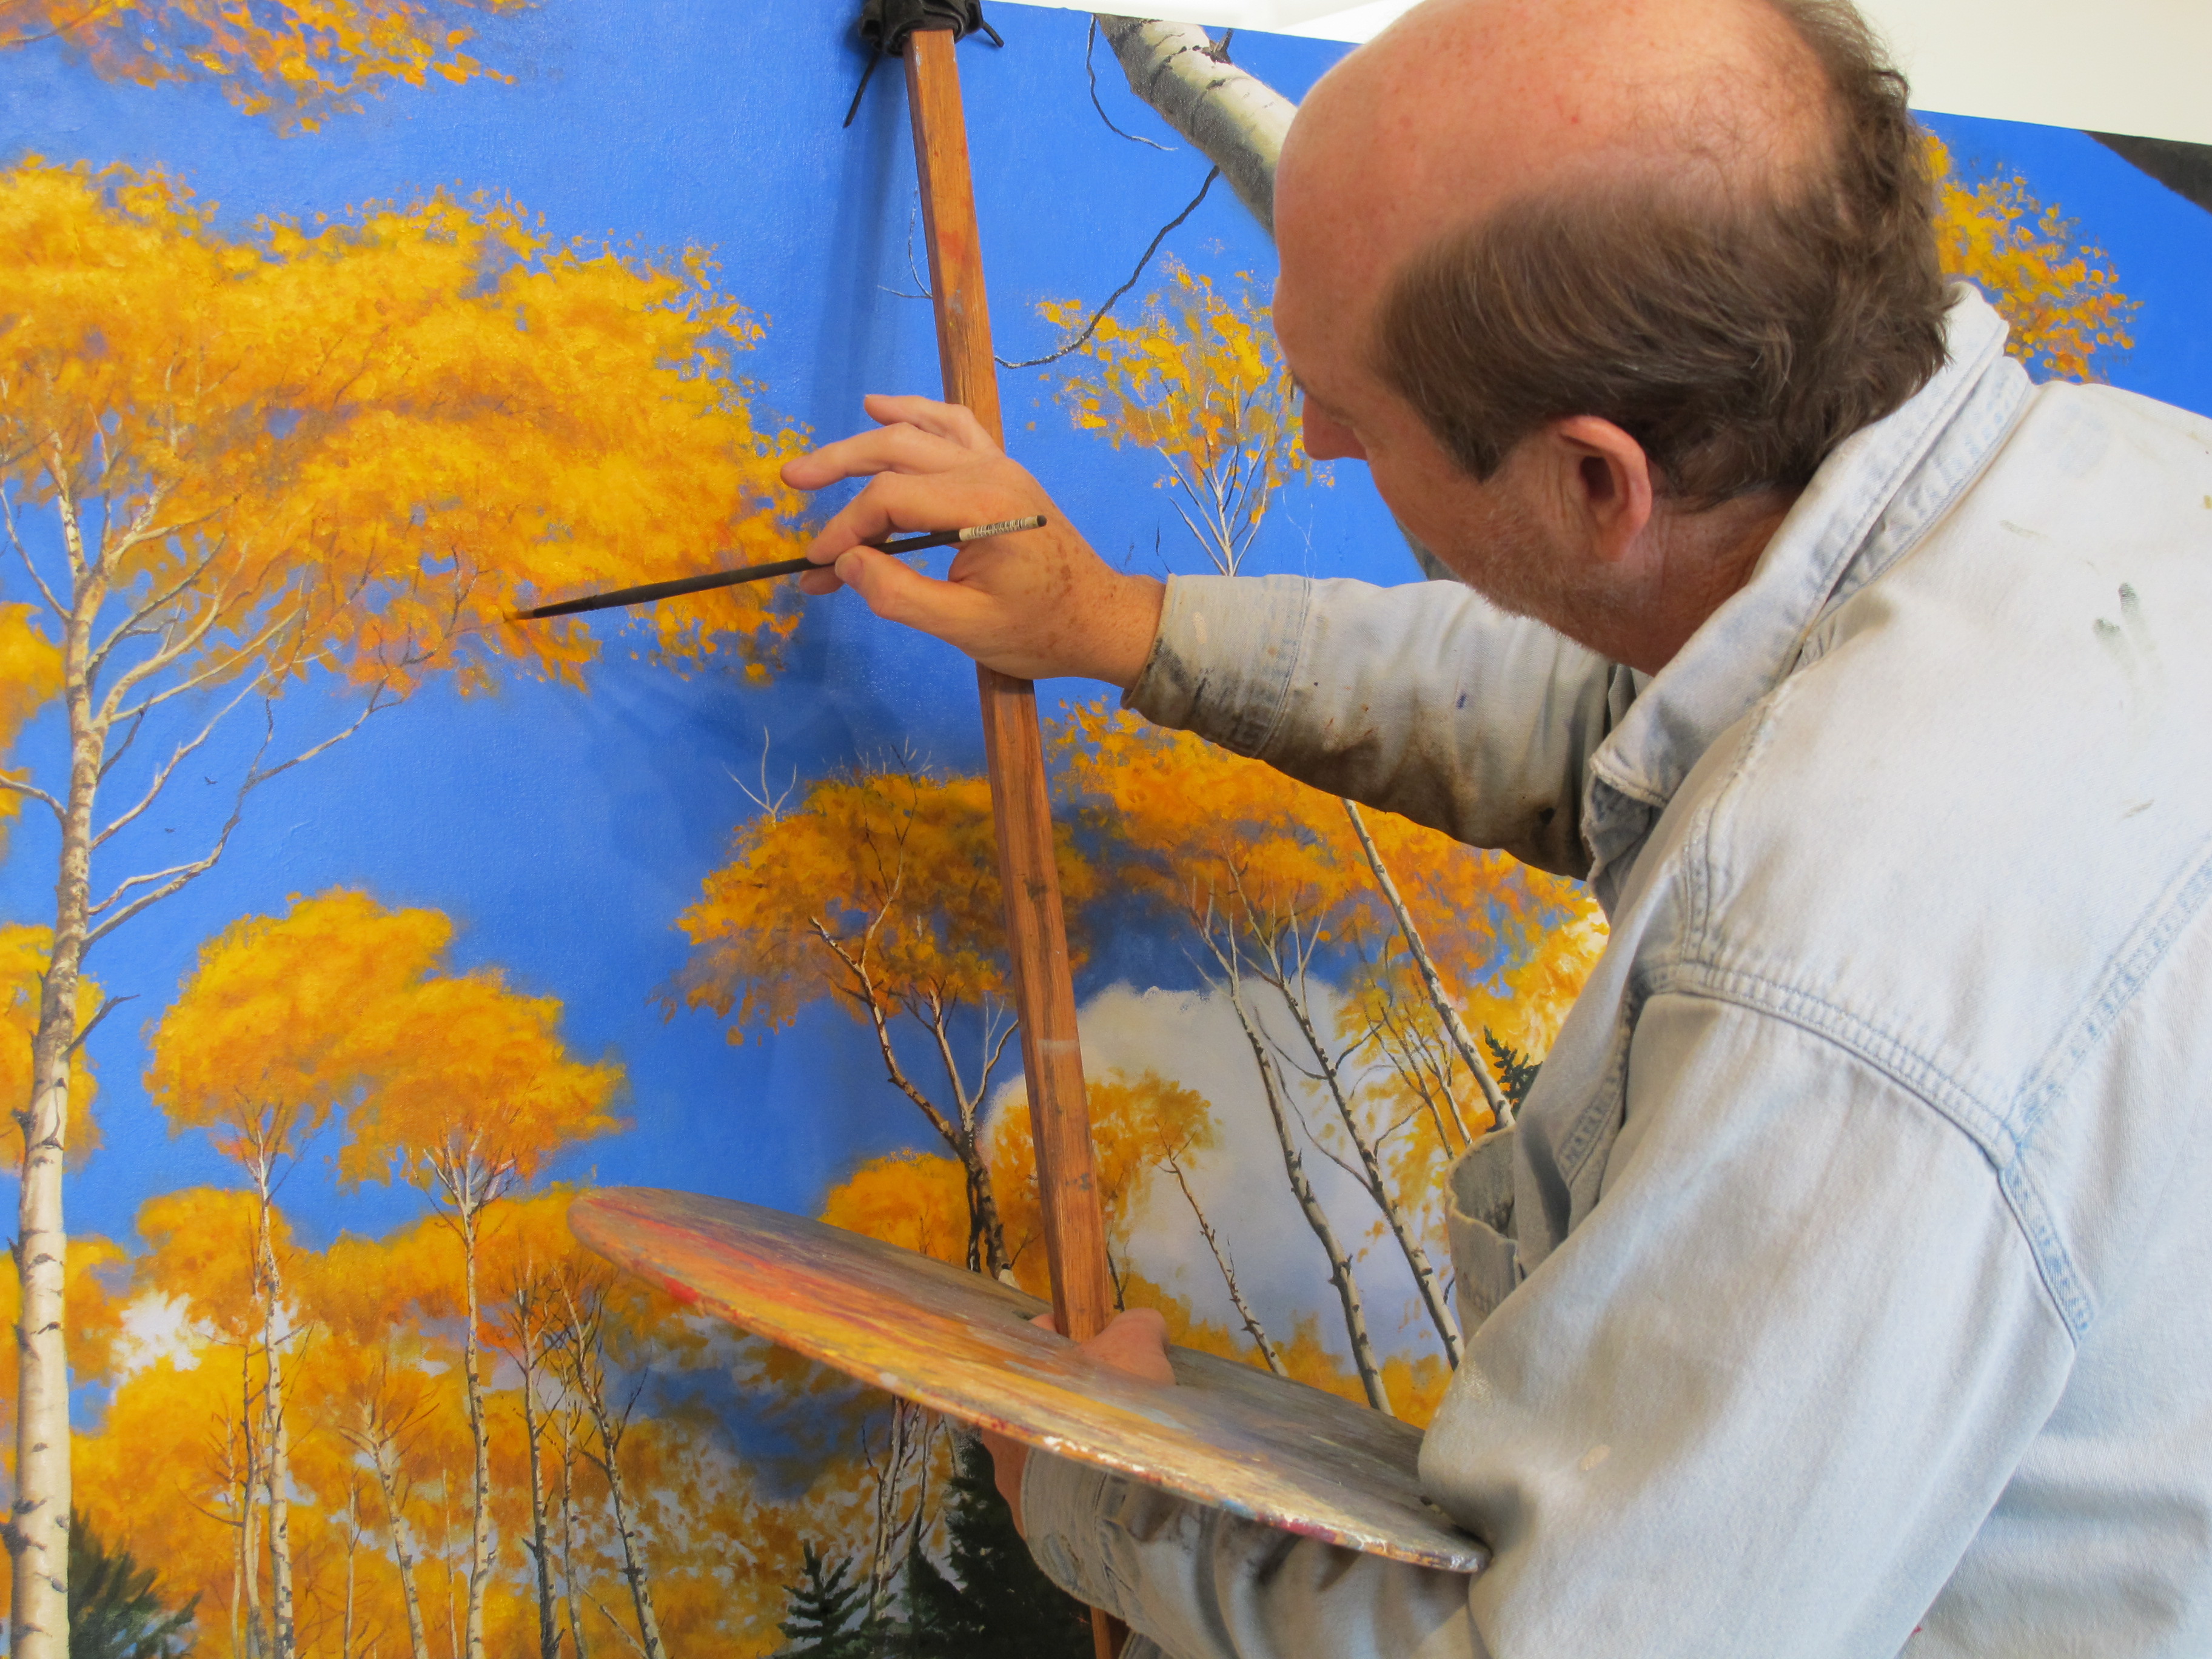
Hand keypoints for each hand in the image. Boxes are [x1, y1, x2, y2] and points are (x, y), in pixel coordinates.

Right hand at [782, 394, 1165, 687]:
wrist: (1102, 621)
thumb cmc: (1040, 631)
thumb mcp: (964, 627)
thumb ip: (899, 595)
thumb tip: (845, 563)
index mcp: (983, 506)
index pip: (890, 497)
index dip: (845, 528)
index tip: (818, 566)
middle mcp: (991, 471)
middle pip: (897, 448)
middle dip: (838, 464)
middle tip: (790, 480)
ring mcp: (1000, 466)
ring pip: (922, 430)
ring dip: (869, 437)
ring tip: (823, 455)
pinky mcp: (1003, 472)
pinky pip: (954, 427)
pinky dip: (916, 415)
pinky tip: (884, 408)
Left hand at [983, 1307, 1175, 1535]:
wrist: (1107, 1504)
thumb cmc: (1110, 1410)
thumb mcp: (1136, 1346)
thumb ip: (1139, 1326)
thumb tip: (1148, 1329)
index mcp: (1012, 1373)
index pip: (1039, 1335)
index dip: (1076, 1332)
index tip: (1107, 1343)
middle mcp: (998, 1422)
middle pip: (1044, 1393)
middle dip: (1079, 1393)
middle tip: (1120, 1400)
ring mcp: (1007, 1475)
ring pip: (1047, 1443)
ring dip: (1076, 1440)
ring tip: (1119, 1448)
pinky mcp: (1026, 1517)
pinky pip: (1054, 1488)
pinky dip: (1078, 1483)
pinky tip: (1110, 1483)